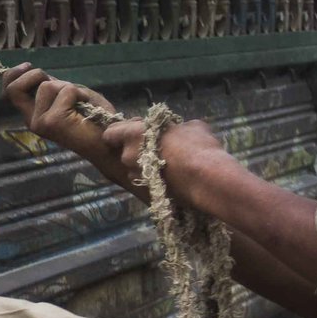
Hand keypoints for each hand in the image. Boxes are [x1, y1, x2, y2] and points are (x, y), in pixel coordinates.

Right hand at [0, 63, 117, 163]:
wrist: (109, 143)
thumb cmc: (94, 119)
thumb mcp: (68, 96)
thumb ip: (52, 87)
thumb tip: (39, 74)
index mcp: (33, 115)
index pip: (9, 92)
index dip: (12, 75)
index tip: (28, 66)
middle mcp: (33, 121)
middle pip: (13, 89)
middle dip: (33, 74)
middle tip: (53, 80)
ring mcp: (41, 123)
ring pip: (47, 86)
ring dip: (68, 87)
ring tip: (81, 101)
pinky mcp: (54, 121)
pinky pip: (66, 91)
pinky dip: (81, 93)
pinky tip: (88, 106)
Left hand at [106, 116, 225, 192]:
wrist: (206, 178)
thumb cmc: (196, 145)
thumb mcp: (190, 126)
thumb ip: (176, 128)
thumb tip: (179, 130)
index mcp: (133, 135)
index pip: (110, 133)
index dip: (122, 131)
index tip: (138, 131)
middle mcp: (128, 156)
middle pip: (125, 151)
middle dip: (137, 150)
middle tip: (157, 148)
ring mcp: (136, 176)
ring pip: (135, 168)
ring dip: (146, 165)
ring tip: (168, 164)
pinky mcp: (147, 191)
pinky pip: (147, 180)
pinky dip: (155, 177)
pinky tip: (173, 176)